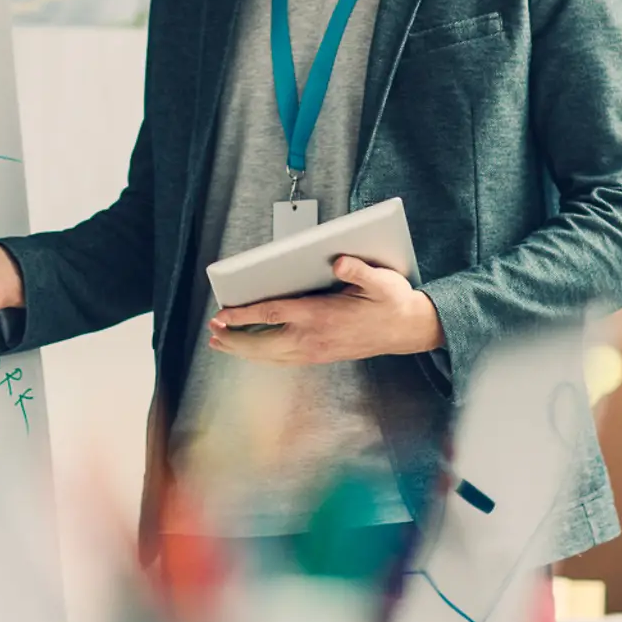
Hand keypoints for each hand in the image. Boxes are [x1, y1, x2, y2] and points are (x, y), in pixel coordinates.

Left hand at [209, 257, 443, 364]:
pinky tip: (252, 352)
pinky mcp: (320, 356)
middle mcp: (314, 338)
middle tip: (212, 332)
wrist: (408, 331)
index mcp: (321, 316)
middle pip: (263, 343)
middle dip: (235, 338)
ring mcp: (316, 351)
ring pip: (270, 356)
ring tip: (221, 344)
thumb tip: (338, 261)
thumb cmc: (392, 301)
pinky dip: (261, 356)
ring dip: (244, 350)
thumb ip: (359, 271)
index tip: (221, 314)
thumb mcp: (382, 281)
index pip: (273, 315)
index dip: (244, 315)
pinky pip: (282, 360)